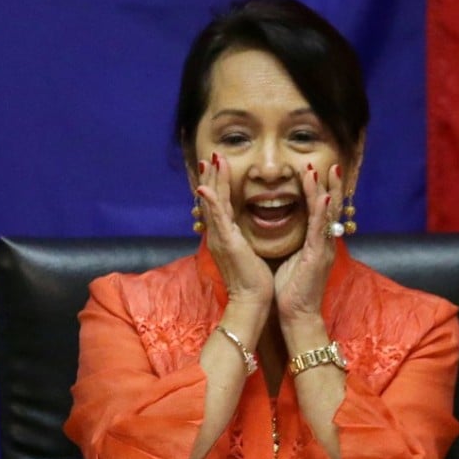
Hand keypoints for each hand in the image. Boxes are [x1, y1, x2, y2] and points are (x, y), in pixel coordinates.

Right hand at [196, 153, 273, 307]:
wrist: (251, 302)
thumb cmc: (254, 282)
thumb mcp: (247, 255)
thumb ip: (243, 241)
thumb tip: (244, 233)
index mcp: (225, 237)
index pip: (219, 206)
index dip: (217, 186)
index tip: (217, 168)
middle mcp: (218, 235)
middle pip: (212, 200)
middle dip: (211, 177)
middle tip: (210, 156)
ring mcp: (220, 238)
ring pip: (213, 204)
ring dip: (212, 181)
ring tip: (212, 161)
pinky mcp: (227, 243)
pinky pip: (217, 219)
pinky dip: (211, 202)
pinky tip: (205, 188)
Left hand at [274, 163, 342, 322]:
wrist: (297, 316)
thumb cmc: (292, 291)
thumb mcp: (293, 260)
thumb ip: (295, 243)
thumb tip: (287, 229)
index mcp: (317, 243)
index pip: (321, 211)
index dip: (321, 190)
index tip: (316, 171)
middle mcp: (324, 243)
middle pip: (331, 208)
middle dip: (330, 185)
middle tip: (330, 163)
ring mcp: (323, 249)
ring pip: (328, 214)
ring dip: (327, 191)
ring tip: (327, 170)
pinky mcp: (317, 257)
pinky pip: (320, 230)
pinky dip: (322, 212)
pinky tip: (324, 197)